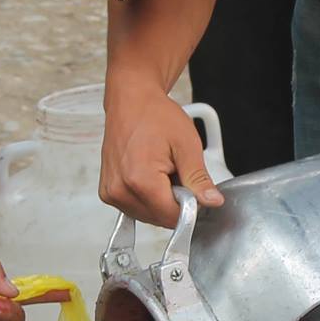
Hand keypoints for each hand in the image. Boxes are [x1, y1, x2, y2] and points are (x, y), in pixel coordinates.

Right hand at [100, 79, 223, 226]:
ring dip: (161, 201)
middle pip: (160, 219)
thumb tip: (211, 202)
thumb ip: (199, 179)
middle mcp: (120, 190)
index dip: (190, 206)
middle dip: (175, 203)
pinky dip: (148, 198)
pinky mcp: (108, 192)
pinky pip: (135, 208)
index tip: (194, 189)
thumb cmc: (155, 115)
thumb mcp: (187, 145)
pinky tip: (150, 177)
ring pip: (148, 216)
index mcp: (140, 180)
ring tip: (161, 171)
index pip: (173, 216)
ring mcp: (111, 193)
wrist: (131, 101)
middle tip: (176, 173)